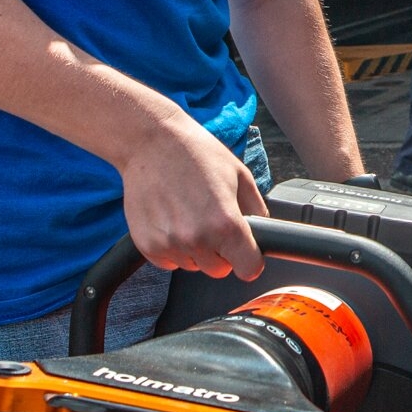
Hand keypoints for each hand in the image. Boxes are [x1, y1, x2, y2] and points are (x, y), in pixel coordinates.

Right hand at [117, 111, 267, 280]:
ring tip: (188, 214)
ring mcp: (169, 244)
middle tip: (211, 222)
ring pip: (193, 265)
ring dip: (195, 249)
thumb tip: (263, 233)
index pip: (248, 269)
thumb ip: (257, 210)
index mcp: (225, 223)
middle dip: (221, 252)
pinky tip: (171, 219)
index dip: (250, 260)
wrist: (151, 142)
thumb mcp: (240, 175)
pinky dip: (172, 248)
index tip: (246, 253)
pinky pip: (169, 261)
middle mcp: (197, 239)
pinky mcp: (148, 245)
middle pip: (220, 270)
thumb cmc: (195, 153)